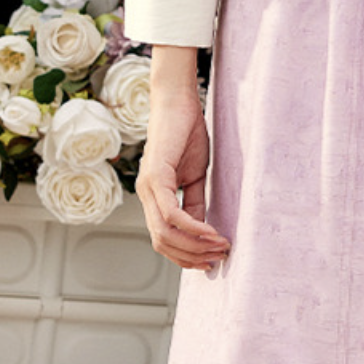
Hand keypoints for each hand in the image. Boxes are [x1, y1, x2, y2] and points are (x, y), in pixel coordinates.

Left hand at [137, 49, 229, 270]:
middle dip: (191, 256)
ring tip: (219, 246)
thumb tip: (201, 228)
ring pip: (165, 233)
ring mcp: (148, 187)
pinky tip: (211, 231)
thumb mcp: (193, 175)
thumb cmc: (186, 134)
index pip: (163, 239)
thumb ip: (194, 202)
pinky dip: (192, 227)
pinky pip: (172, 213)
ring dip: (194, 245)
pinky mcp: (156, 176)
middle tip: (218, 258)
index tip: (210, 259)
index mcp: (152, 197)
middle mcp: (145, 196)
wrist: (178, 103)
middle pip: (162, 242)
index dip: (185, 254)